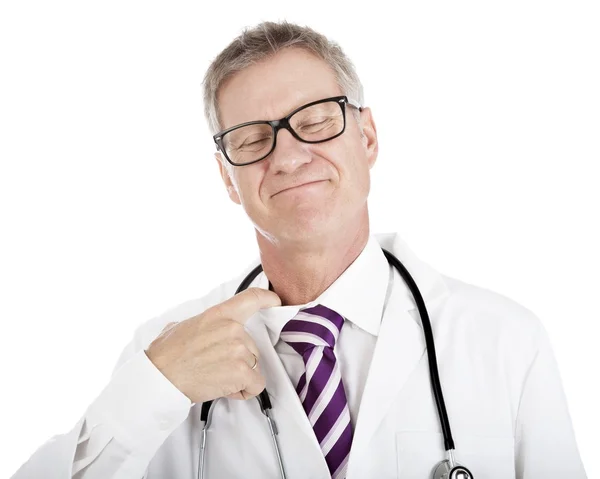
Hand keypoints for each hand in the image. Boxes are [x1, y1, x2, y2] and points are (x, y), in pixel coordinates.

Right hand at [145, 287, 280, 403]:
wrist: (160, 378)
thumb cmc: (166, 355)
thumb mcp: (182, 326)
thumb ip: (203, 325)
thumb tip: (201, 330)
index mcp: (219, 314)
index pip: (251, 298)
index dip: (268, 298)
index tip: (276, 301)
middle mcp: (233, 329)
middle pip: (252, 345)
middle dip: (238, 359)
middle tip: (214, 366)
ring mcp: (240, 350)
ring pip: (253, 366)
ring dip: (239, 376)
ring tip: (214, 377)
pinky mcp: (242, 371)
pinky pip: (256, 384)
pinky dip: (244, 390)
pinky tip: (225, 388)